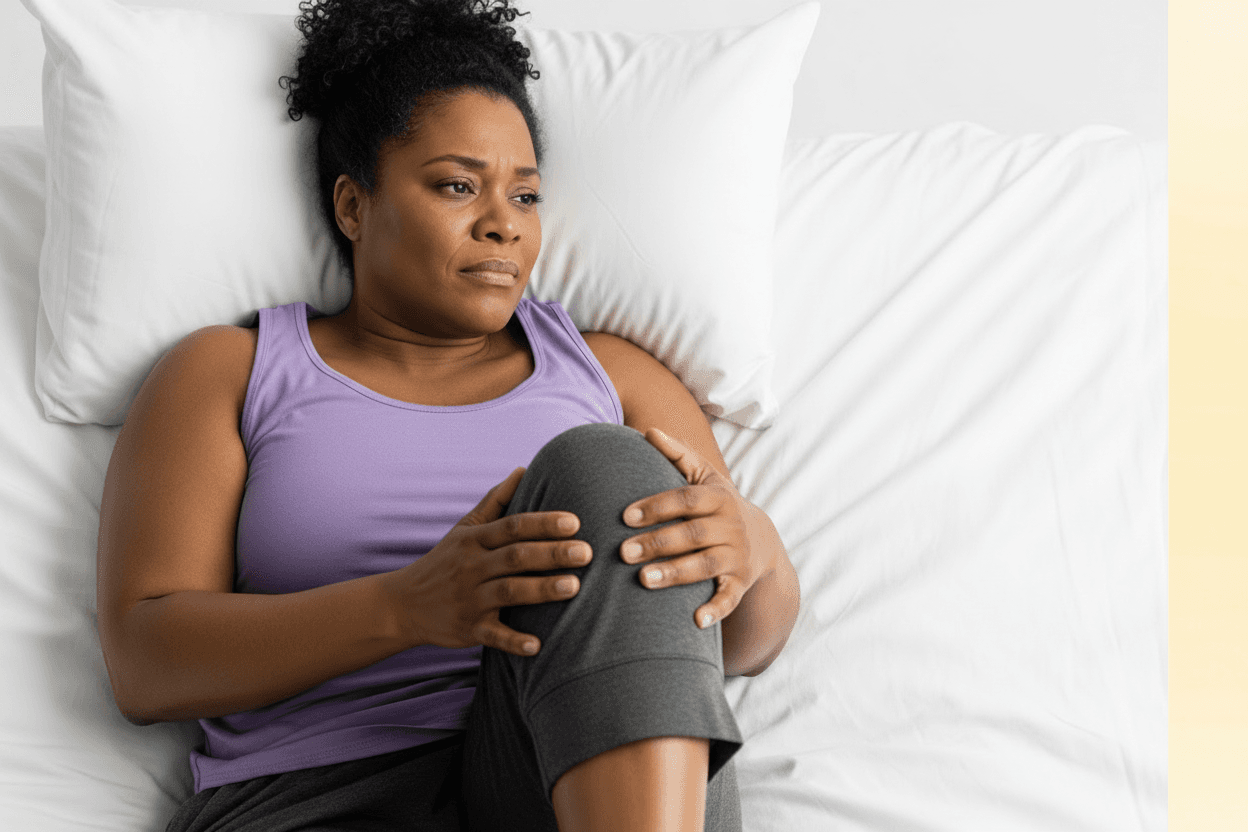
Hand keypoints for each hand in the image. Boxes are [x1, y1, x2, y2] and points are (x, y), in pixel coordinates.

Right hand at [381, 467, 591, 656]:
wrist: (403, 604)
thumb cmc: (445, 561)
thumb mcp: (465, 528)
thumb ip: (496, 500)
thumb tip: (524, 469)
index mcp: (474, 540)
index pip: (512, 526)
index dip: (543, 523)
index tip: (574, 522)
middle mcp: (472, 567)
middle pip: (515, 557)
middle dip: (551, 554)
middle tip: (586, 552)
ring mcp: (470, 599)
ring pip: (508, 593)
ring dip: (541, 590)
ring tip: (574, 587)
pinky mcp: (468, 629)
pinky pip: (492, 635)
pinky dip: (513, 642)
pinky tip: (537, 645)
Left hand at [619, 428, 759, 628]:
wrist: (763, 540)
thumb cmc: (719, 505)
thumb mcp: (705, 477)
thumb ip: (678, 455)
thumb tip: (648, 431)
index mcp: (718, 498)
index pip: (687, 500)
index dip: (657, 507)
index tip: (625, 516)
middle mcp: (730, 527)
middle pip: (692, 535)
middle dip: (657, 543)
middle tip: (622, 552)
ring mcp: (737, 557)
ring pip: (706, 566)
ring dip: (675, 574)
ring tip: (643, 580)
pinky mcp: (741, 583)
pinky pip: (729, 598)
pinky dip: (716, 610)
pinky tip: (696, 620)